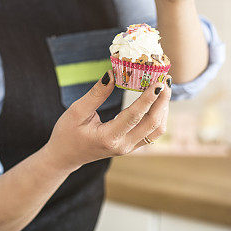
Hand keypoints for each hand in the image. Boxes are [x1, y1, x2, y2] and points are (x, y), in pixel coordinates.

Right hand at [44, 69, 171, 172]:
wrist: (65, 156)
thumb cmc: (67, 133)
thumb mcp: (76, 111)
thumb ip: (96, 94)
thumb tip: (112, 73)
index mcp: (108, 137)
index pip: (134, 116)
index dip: (148, 98)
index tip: (158, 82)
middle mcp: (123, 145)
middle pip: (153, 124)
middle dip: (162, 101)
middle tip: (165, 79)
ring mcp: (129, 148)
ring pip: (156, 130)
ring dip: (163, 109)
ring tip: (164, 88)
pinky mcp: (131, 146)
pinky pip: (152, 132)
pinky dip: (158, 116)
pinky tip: (158, 100)